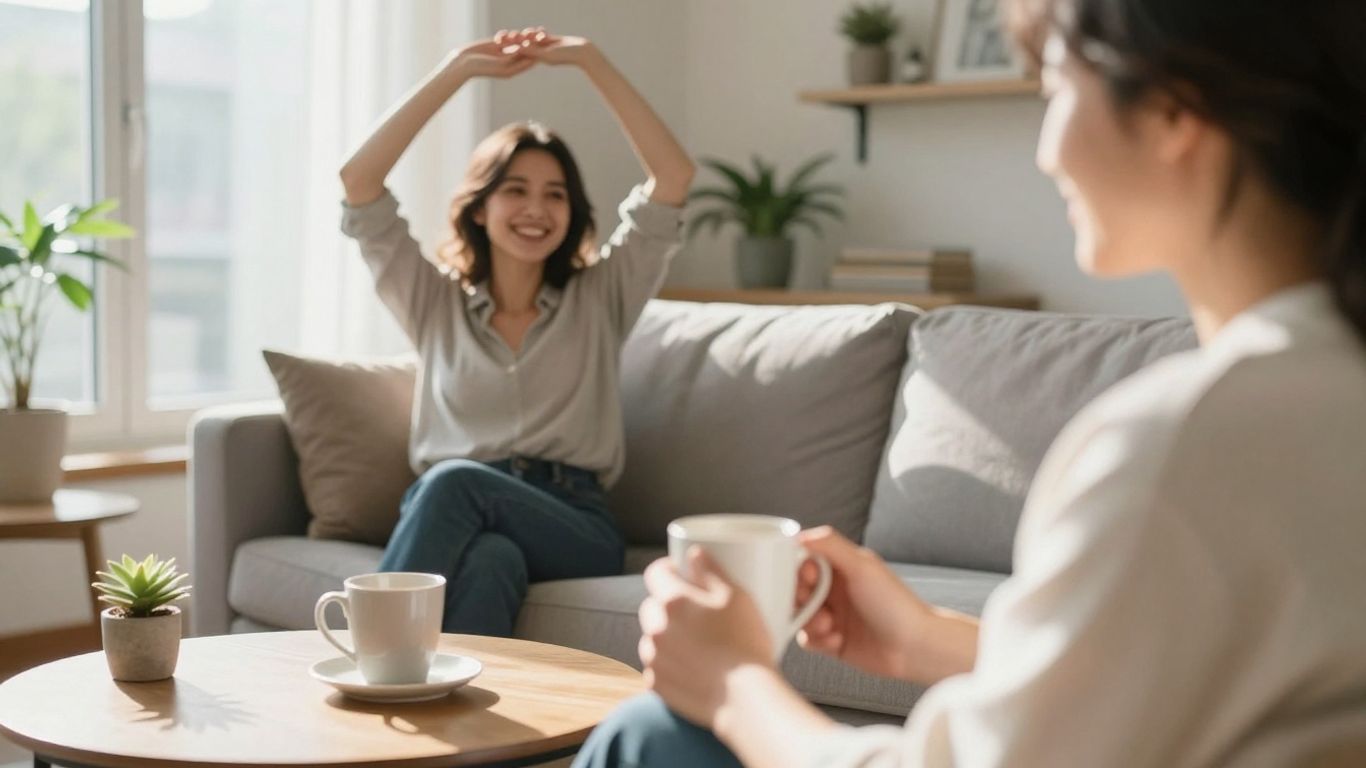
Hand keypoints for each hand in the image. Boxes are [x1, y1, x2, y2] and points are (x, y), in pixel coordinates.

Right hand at [448, 37, 534, 79]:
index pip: (529, 60)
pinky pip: (506, 36)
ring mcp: (504, 52)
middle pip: (525, 50)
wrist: (464, 63)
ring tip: (511, 36)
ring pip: (516, 41)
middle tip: (525, 35)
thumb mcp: (500, 64)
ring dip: (515, 36)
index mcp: (513, 69)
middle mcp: (510, 61)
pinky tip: (498, 38)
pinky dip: (505, 35)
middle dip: (526, 41)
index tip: (532, 45)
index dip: (534, 51)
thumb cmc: (482, 67)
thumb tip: (528, 50)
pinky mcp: (496, 44)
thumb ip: (514, 58)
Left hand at [504, 27, 599, 67]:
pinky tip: (530, 31)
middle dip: (511, 41)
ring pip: (530, 41)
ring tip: (510, 34)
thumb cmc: (565, 55)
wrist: (581, 52)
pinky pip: (539, 38)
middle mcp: (538, 55)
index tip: (497, 43)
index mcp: (534, 60)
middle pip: (521, 47)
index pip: (518, 53)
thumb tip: (517, 48)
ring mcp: (543, 49)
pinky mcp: (549, 44)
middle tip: (498, 37)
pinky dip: (535, 34)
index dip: (507, 47)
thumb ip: (532, 51)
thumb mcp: (546, 54)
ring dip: (521, 36)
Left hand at [637, 549, 774, 727]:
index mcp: (674, 602)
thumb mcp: (737, 597)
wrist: (746, 698)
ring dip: (665, 635)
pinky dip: (668, 663)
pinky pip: (655, 666)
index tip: (682, 573)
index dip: (668, 569)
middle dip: (667, 604)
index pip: (655, 572)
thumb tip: (694, 553)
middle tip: (694, 611)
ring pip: (651, 636)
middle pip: (651, 605)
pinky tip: (692, 667)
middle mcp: (656, 628)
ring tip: (695, 643)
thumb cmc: (746, 644)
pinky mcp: (657, 685)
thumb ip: (711, 570)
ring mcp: (654, 658)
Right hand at [795, 526, 931, 679]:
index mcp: (842, 567)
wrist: (915, 647)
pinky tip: (837, 641)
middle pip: (797, 589)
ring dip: (809, 621)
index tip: (808, 576)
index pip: (805, 560)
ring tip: (828, 625)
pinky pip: (808, 639)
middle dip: (800, 597)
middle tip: (811, 603)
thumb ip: (830, 545)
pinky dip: (817, 640)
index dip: (799, 568)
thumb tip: (799, 535)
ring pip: (799, 615)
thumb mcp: (862, 566)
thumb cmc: (895, 604)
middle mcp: (835, 590)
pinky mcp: (833, 641)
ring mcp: (834, 616)